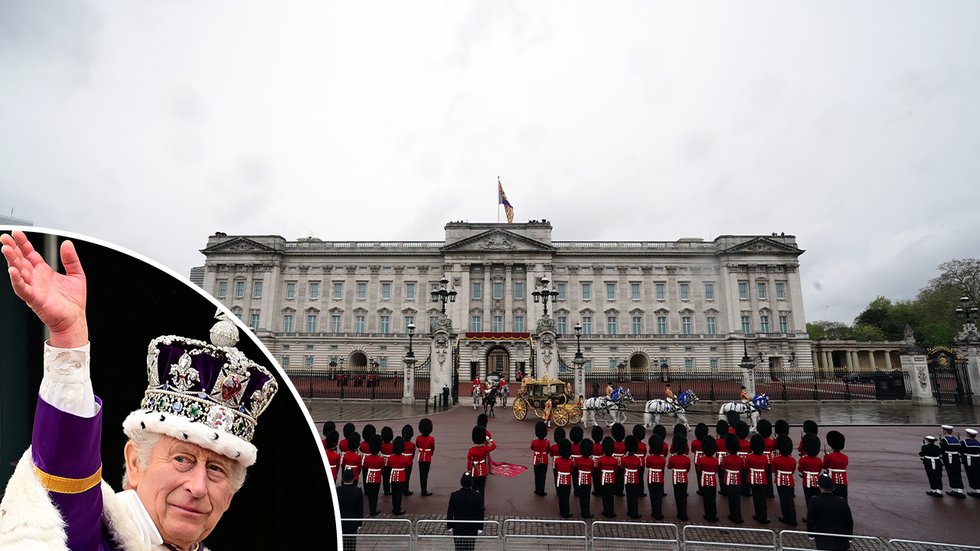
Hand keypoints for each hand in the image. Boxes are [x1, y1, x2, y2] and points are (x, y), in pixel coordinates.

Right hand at [1, 231, 87, 347]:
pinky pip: (23, 289)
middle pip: (21, 260)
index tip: (17, 234)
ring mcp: (33, 288)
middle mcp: (36, 279)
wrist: (74, 319)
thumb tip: (67, 244)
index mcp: (44, 272)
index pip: (30, 254)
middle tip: (5, 238)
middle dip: (12, 249)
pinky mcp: (34, 299)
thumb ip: (70, 259)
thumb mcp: (76, 274)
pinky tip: (12, 271)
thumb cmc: (73, 301)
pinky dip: (17, 280)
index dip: (23, 243)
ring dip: (11, 261)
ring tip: (6, 249)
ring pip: (18, 272)